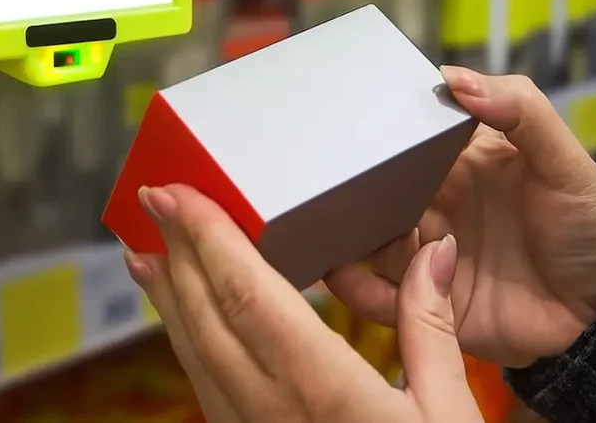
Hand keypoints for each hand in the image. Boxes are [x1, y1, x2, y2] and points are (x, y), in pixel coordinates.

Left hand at [125, 185, 484, 422]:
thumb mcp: (449, 410)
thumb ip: (433, 327)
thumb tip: (435, 251)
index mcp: (322, 388)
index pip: (248, 294)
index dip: (207, 238)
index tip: (176, 194)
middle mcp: (272, 409)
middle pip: (207, 315)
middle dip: (174, 252)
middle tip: (151, 199)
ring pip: (194, 352)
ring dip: (167, 296)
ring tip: (147, 250)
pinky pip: (204, 384)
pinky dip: (186, 339)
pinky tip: (185, 319)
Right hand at [326, 69, 595, 368]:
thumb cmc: (590, 223)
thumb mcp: (563, 160)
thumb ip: (520, 110)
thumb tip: (453, 78)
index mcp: (458, 166)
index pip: (406, 142)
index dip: (376, 131)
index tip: (339, 118)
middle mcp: (434, 207)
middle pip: (376, 193)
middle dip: (348, 186)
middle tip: (318, 178)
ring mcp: (427, 257)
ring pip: (369, 241)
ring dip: (347, 234)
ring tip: (323, 223)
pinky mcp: (427, 305)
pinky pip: (380, 298)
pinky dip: (353, 288)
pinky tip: (335, 272)